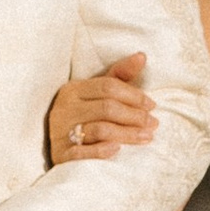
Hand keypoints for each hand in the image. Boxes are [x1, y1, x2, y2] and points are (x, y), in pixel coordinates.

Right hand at [46, 52, 155, 168]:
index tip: (152, 105)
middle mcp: (65, 109)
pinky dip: (101, 150)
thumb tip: (142, 56)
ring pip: (99, 130)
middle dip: (134, 116)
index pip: (108, 86)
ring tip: (146, 137)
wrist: (56, 148)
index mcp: (73, 90)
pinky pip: (82, 152)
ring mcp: (60, 132)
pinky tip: (118, 149)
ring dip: (127, 134)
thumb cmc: (84, 117)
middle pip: (106, 108)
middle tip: (153, 123)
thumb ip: (119, 76)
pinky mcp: (61, 155)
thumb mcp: (97, 95)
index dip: (134, 95)